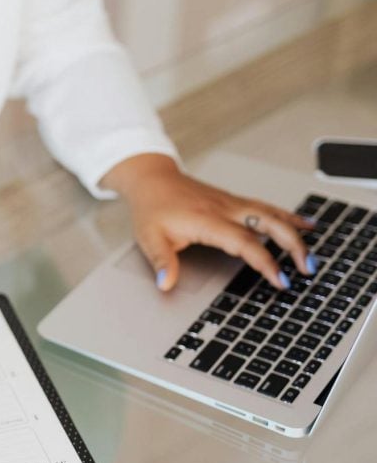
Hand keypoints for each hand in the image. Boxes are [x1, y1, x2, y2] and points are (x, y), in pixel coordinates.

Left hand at [101, 154, 315, 290]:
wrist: (153, 179)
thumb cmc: (152, 207)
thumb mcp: (149, 237)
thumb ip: (161, 261)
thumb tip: (165, 283)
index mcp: (207, 220)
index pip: (244, 243)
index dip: (265, 262)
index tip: (280, 279)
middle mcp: (225, 209)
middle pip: (269, 224)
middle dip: (293, 246)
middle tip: (308, 268)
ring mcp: (232, 203)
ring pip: (272, 214)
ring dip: (296, 232)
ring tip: (313, 252)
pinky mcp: (234, 201)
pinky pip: (266, 208)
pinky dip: (288, 216)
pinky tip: (305, 224)